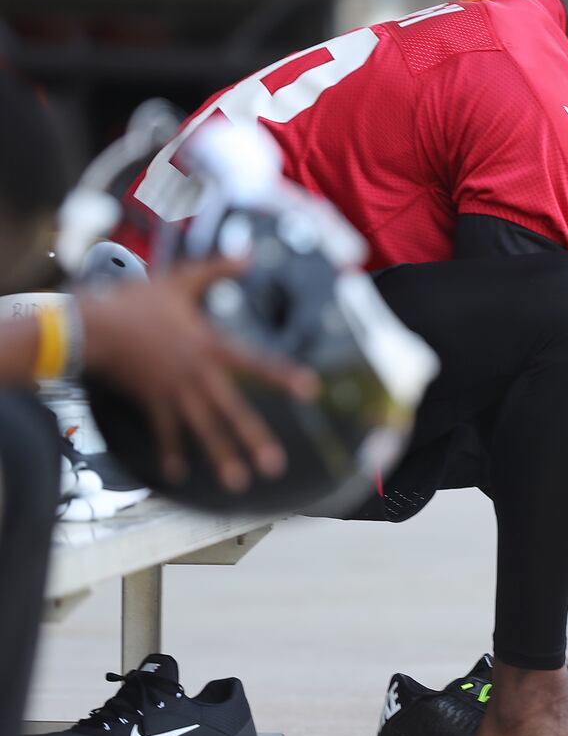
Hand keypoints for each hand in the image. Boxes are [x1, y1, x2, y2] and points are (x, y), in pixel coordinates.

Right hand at [78, 257, 318, 491]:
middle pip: (231, 410)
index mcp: (209, 346)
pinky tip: (180, 474)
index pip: (254, 362)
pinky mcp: (153, 401)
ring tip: (239, 482)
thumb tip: (249, 253)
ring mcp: (174, 392)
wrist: (90, 326)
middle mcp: (196, 374)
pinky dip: (172, 452)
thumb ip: (218, 269)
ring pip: (203, 429)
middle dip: (253, 438)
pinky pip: (166, 431)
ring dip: (221, 456)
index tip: (310, 389)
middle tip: (275, 464)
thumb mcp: (180, 280)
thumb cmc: (136, 302)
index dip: (283, 375)